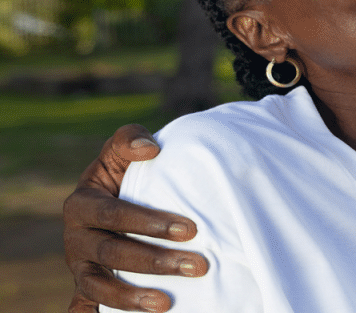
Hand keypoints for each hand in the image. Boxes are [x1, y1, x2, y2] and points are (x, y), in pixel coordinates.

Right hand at [64, 124, 208, 312]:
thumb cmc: (122, 173)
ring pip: (100, 285)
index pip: (115, 215)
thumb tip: (151, 148)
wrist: (110, 198)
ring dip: (134, 297)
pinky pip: (89, 304)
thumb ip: (129, 139)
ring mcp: (80, 265)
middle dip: (157, 261)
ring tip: (168, 303)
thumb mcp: (119, 152)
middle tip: (199, 265)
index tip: (191, 229)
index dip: (151, 223)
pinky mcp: (86, 286)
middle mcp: (76, 238)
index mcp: (82, 204)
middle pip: (114, 253)